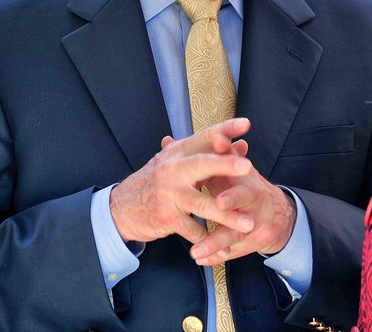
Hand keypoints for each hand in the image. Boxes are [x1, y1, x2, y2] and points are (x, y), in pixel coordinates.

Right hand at [109, 118, 254, 243]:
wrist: (121, 207)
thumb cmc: (157, 181)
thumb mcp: (175, 161)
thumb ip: (207, 154)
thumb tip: (240, 144)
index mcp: (179, 152)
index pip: (204, 136)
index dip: (225, 129)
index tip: (245, 124)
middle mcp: (173, 170)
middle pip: (201, 165)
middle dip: (224, 165)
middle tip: (248, 167)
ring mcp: (169, 195)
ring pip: (202, 204)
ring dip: (227, 216)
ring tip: (249, 224)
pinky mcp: (167, 218)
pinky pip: (194, 230)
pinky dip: (209, 240)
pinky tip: (224, 247)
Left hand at [188, 144, 296, 264]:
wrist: (278, 213)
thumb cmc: (245, 187)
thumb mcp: (232, 170)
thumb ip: (211, 156)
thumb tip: (182, 138)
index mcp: (245, 174)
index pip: (237, 160)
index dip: (229, 153)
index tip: (217, 144)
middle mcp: (256, 195)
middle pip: (245, 195)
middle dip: (233, 198)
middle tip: (218, 202)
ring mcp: (259, 218)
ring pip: (237, 230)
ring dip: (215, 241)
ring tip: (195, 251)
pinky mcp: (260, 239)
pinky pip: (238, 250)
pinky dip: (219, 255)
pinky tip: (203, 260)